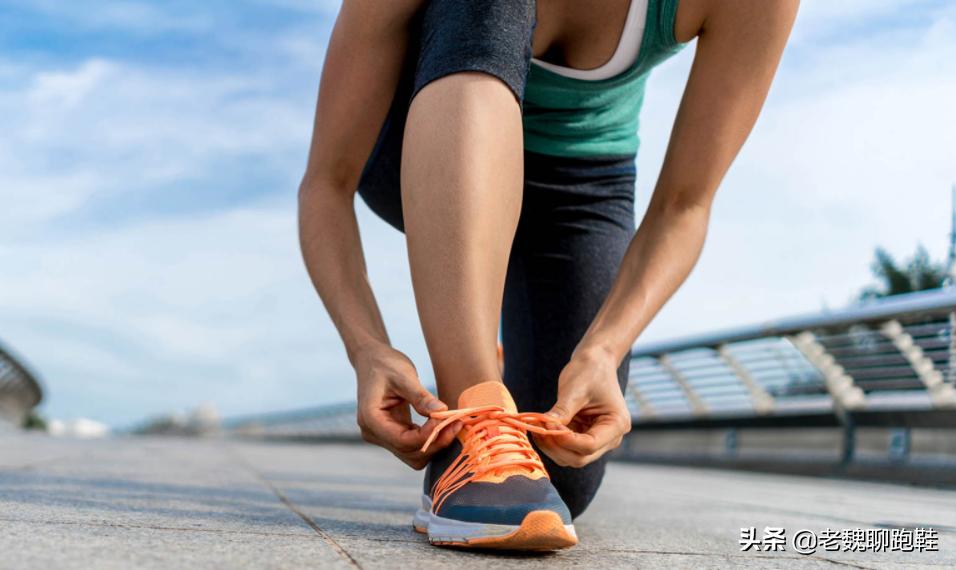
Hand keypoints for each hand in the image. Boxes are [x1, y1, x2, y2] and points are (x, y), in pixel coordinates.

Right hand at [354, 345, 460, 468]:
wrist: (372, 360)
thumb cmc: (386, 364)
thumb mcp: (404, 376)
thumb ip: (421, 396)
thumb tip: (442, 411)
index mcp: (371, 419)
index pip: (403, 441)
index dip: (428, 435)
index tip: (446, 418)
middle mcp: (374, 433)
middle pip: (409, 453)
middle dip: (435, 442)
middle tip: (456, 423)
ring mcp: (382, 436)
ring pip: (413, 455)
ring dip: (435, 444)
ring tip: (452, 424)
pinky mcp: (392, 434)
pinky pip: (414, 446)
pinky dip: (430, 439)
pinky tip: (443, 424)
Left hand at [534, 347, 631, 467]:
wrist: (595, 362)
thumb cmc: (589, 371)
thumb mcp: (575, 390)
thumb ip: (562, 411)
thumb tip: (543, 427)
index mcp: (617, 424)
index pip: (589, 445)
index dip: (565, 440)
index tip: (546, 425)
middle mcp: (611, 438)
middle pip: (580, 457)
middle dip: (556, 446)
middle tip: (537, 429)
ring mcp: (598, 440)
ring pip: (571, 457)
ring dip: (552, 447)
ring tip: (537, 427)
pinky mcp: (585, 436)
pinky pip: (567, 448)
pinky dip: (552, 442)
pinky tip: (541, 428)